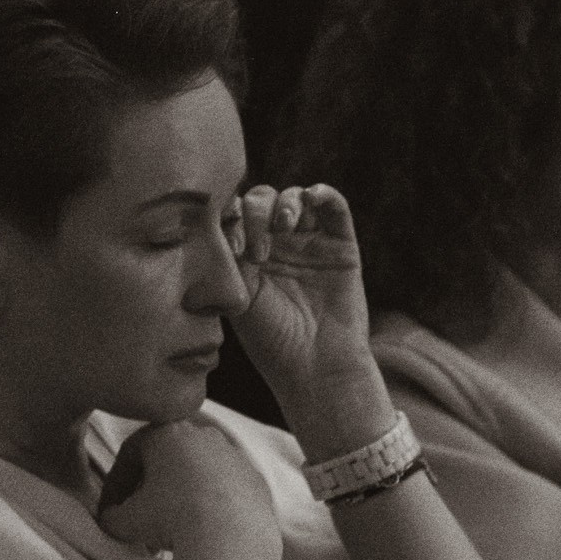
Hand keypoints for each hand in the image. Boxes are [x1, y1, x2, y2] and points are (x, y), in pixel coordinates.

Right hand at [96, 418, 282, 559]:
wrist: (229, 536)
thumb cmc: (171, 516)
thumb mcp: (126, 520)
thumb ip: (112, 516)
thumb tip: (110, 520)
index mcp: (168, 432)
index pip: (132, 451)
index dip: (116, 482)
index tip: (111, 509)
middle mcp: (204, 435)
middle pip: (168, 459)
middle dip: (151, 488)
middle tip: (143, 518)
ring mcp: (234, 456)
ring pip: (199, 474)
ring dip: (183, 497)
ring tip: (174, 529)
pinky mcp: (256, 480)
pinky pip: (227, 491)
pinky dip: (213, 506)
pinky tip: (205, 530)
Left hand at [225, 185, 390, 455]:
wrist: (315, 366)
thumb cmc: (272, 339)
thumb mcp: (240, 295)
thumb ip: (231, 256)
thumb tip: (219, 218)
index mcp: (248, 254)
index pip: (235, 215)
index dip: (231, 216)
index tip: (230, 244)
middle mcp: (278, 243)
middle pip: (262, 201)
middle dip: (257, 215)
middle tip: (258, 250)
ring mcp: (310, 241)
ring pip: (294, 198)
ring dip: (285, 204)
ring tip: (283, 226)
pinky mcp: (341, 243)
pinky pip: (334, 205)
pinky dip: (323, 194)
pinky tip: (312, 198)